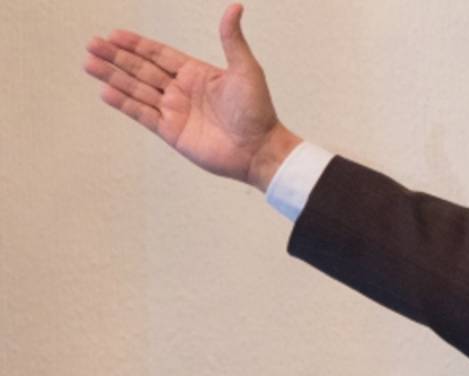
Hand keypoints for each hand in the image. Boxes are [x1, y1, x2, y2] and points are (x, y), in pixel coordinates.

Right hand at [83, 4, 300, 190]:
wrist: (260, 149)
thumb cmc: (258, 110)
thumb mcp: (246, 69)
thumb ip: (232, 40)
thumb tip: (235, 7)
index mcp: (196, 73)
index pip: (160, 55)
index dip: (137, 45)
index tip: (114, 34)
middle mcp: (182, 90)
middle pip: (142, 69)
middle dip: (116, 57)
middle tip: (92, 44)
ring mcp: (175, 111)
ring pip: (137, 89)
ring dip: (113, 76)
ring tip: (89, 63)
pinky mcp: (172, 132)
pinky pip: (143, 114)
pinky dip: (125, 103)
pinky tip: (105, 92)